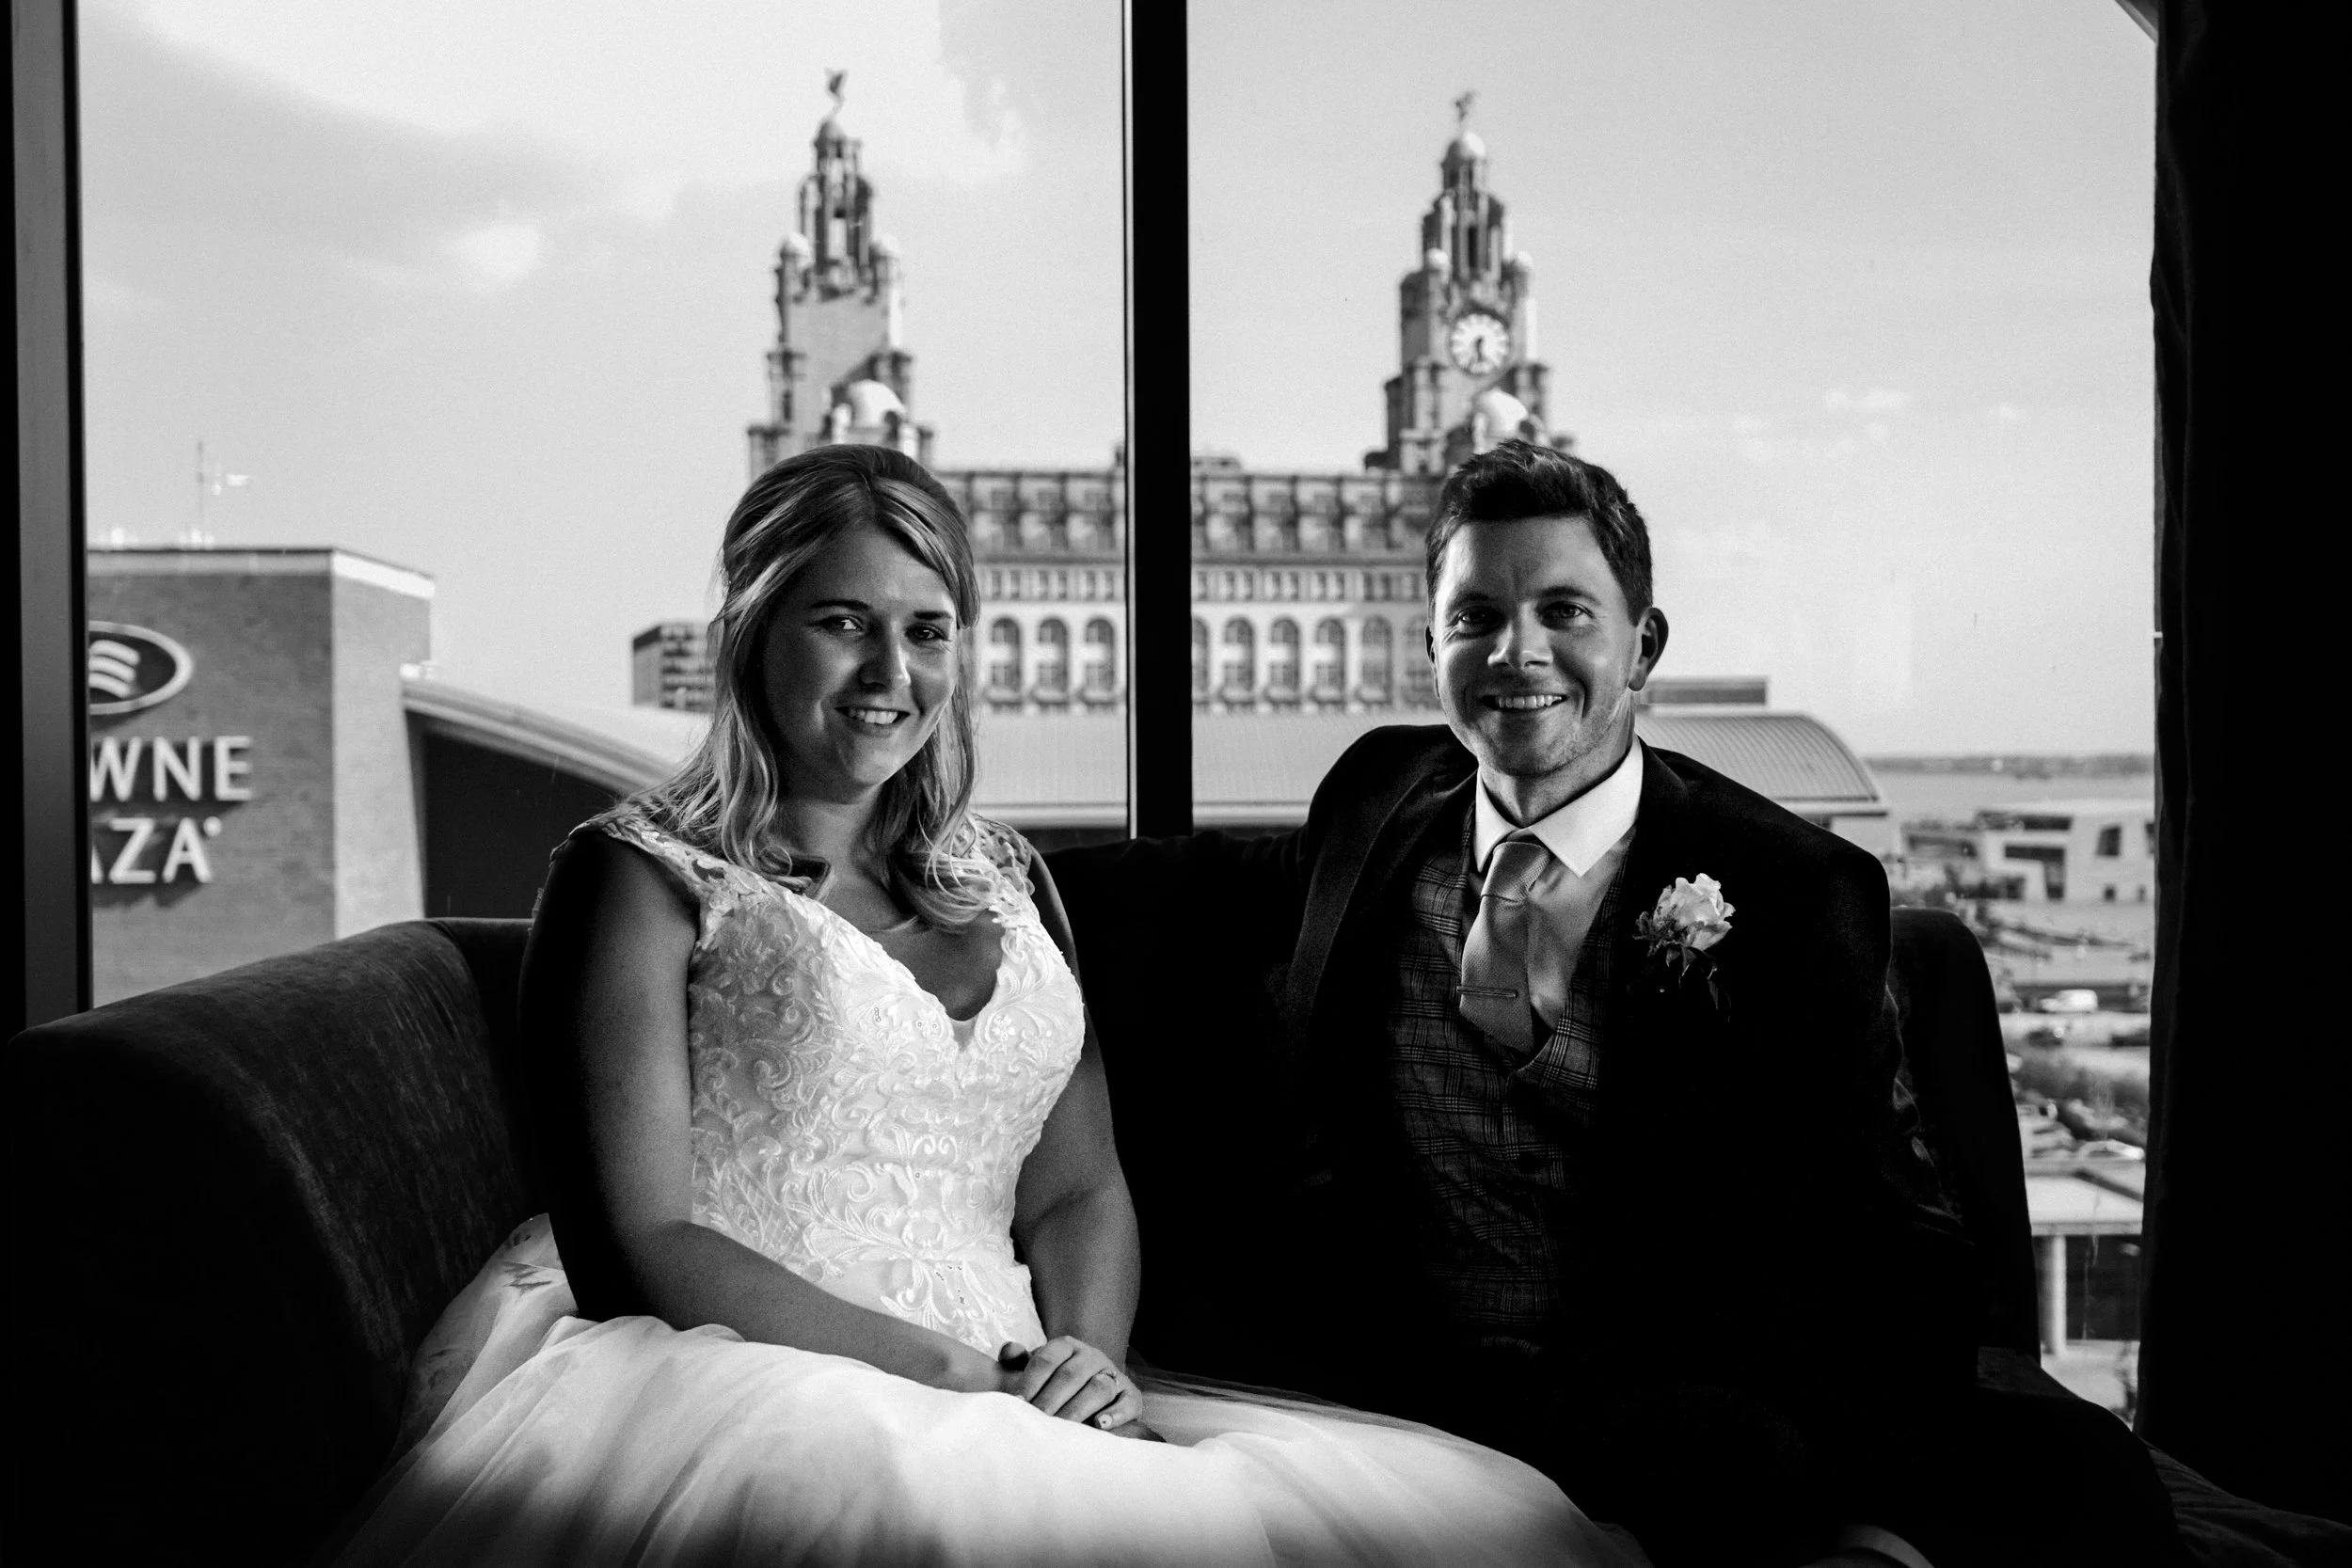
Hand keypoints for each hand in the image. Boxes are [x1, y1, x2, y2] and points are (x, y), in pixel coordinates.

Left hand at [996, 1337, 1144, 1430]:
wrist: (1090, 1393)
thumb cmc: (1053, 1384)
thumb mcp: (1036, 1370)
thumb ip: (1018, 1361)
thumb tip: (1009, 1350)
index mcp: (1066, 1346)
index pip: (1047, 1359)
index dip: (1030, 1380)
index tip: (1016, 1402)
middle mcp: (1091, 1356)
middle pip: (1071, 1374)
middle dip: (1051, 1398)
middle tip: (1036, 1420)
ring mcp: (1113, 1374)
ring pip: (1099, 1387)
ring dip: (1079, 1408)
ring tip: (1063, 1427)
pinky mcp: (1131, 1395)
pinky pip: (1128, 1402)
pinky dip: (1116, 1414)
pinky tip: (1100, 1426)